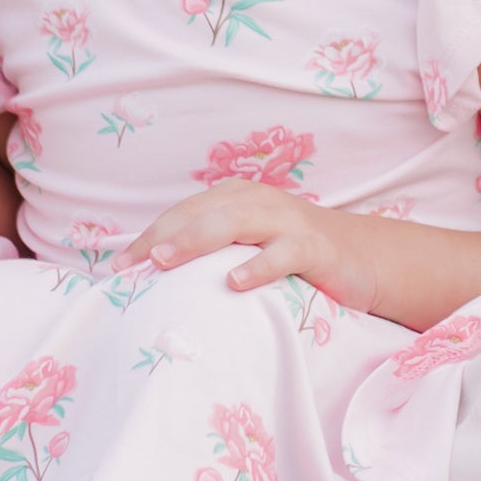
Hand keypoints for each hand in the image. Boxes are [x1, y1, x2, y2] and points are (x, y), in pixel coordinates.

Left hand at [134, 183, 381, 311]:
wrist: (364, 257)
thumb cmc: (293, 255)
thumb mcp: (248, 246)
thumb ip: (210, 252)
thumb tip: (151, 279)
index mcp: (236, 198)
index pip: (182, 213)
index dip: (148, 236)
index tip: (116, 268)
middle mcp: (258, 201)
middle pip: (202, 212)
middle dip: (163, 235)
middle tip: (131, 263)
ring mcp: (288, 221)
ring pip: (236, 222)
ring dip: (197, 239)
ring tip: (164, 261)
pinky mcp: (316, 246)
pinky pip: (284, 253)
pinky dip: (258, 265)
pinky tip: (234, 282)